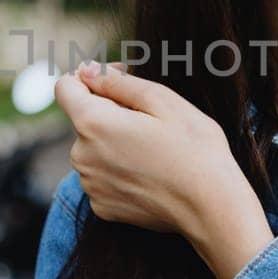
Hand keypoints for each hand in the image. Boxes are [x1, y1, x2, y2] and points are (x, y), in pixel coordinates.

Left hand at [53, 61, 272, 278]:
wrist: (212, 208)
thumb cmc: (194, 149)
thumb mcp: (162, 100)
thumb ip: (116, 82)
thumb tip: (86, 71)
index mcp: (92, 124)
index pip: (65, 88)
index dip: (90, 77)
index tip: (119, 81)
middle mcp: (81, 156)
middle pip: (83, 119)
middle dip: (110, 111)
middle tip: (152, 119)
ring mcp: (90, 185)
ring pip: (94, 148)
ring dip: (115, 142)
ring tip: (154, 149)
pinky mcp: (102, 207)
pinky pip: (102, 176)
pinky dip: (119, 170)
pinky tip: (150, 173)